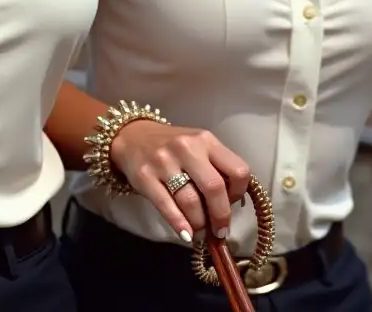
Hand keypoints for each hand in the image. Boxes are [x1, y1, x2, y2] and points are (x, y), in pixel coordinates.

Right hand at [109, 119, 249, 242]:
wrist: (132, 137)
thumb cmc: (173, 146)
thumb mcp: (198, 146)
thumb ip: (216, 167)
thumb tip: (232, 204)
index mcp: (206, 140)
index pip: (237, 170)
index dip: (239, 193)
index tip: (232, 203)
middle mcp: (187, 147)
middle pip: (214, 188)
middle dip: (221, 216)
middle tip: (220, 230)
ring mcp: (164, 162)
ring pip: (190, 201)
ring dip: (200, 224)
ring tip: (201, 232)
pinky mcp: (145, 177)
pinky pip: (166, 206)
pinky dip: (180, 224)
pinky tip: (186, 234)